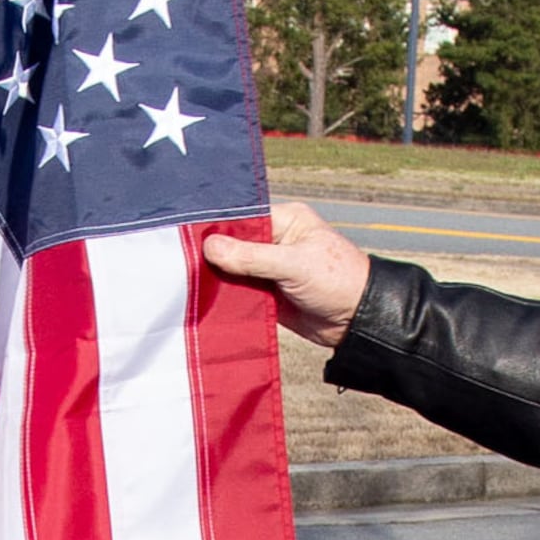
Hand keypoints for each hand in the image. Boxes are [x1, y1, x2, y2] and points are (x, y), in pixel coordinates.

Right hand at [198, 200, 372, 346]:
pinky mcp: (267, 293)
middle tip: (182, 264)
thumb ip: (251, 257)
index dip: (218, 229)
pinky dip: (226, 297)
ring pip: (233, 269)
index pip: (242, 218)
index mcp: (285, 221)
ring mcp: (269, 268)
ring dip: (218, 279)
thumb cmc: (337, 281)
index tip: (189, 239)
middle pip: (233, 244)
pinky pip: (239, 291)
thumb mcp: (294, 264)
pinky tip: (204, 300)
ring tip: (188, 284)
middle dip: (214, 257)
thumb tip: (210, 247)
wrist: (356, 321)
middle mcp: (275, 241)